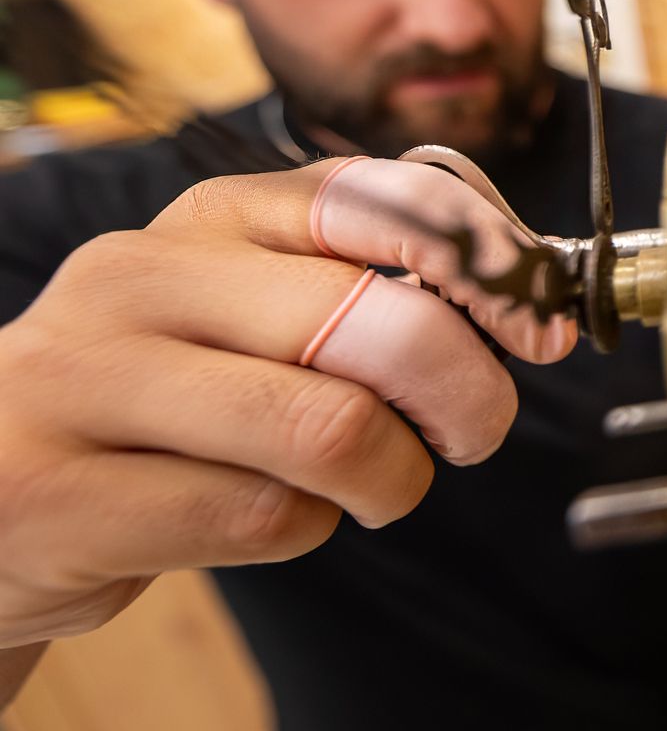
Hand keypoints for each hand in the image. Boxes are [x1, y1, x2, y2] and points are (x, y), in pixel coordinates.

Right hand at [0, 158, 576, 658]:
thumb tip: (532, 297)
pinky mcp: (63, 493)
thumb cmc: (167, 397)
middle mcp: (146, 275)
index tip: (538, 327)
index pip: (391, 199)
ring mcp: (90, 380)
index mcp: (216, 215)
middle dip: (468, 395)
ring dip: (391, 478)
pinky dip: (305, 530)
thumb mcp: (256, 310)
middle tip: (472, 431)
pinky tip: (267, 515)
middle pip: (385, 325)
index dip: (494, 264)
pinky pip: (261, 518)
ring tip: (372, 484)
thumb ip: (372, 286)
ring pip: (333, 430)